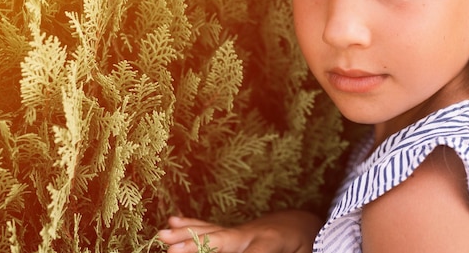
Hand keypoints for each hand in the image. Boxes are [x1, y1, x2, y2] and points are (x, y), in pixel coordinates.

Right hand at [157, 210, 321, 252]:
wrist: (303, 223)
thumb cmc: (305, 242)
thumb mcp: (302, 252)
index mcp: (270, 241)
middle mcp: (251, 233)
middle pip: (220, 240)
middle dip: (195, 245)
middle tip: (170, 249)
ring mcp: (241, 231)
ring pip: (210, 231)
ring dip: (184, 233)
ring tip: (162, 235)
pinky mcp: (235, 233)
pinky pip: (210, 228)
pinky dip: (191, 224)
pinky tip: (174, 219)